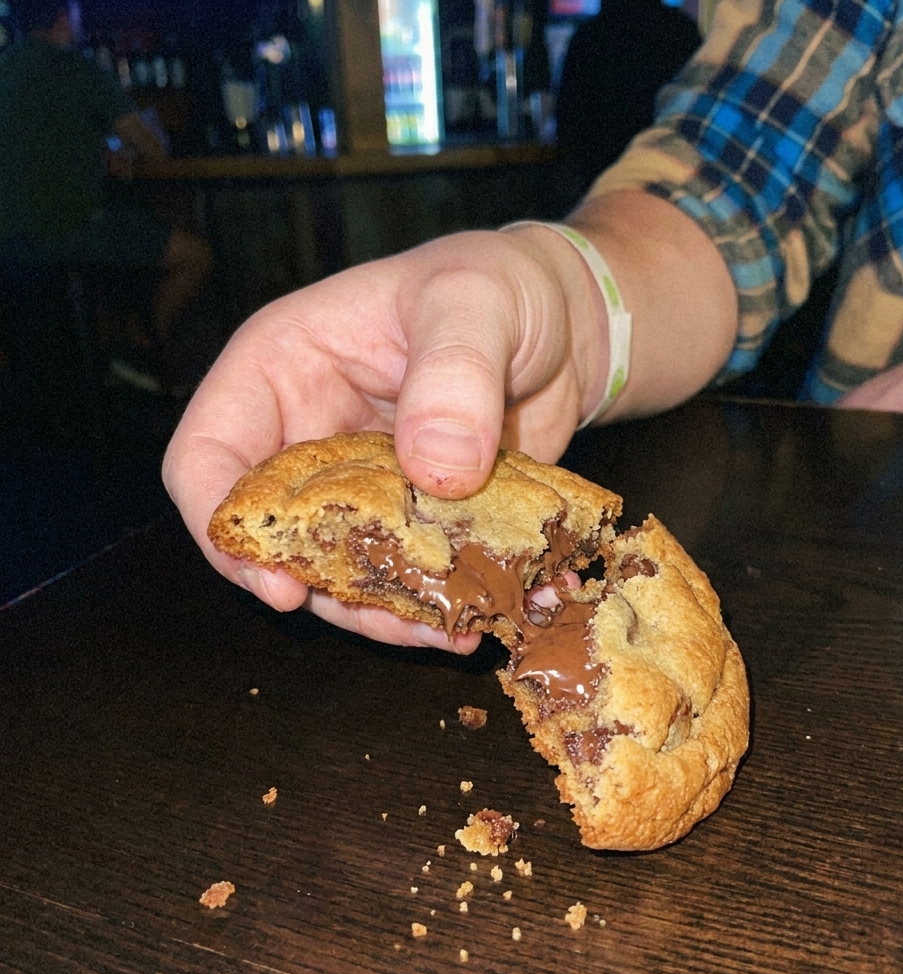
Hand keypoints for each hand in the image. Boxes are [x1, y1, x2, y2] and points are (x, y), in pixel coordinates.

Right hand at [162, 228, 604, 649]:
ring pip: (342, 568)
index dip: (224, 528)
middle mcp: (310, 434)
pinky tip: (480, 616)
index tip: (277, 584)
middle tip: (388, 623)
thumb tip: (436, 472)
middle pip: (275, 535)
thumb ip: (453, 374)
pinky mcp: (417, 515)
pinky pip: (408, 572)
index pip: (208, 456)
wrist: (564, 319)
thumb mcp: (475, 303)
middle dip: (321, 589)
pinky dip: (438, 600)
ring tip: (449, 631)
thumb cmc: (500, 283)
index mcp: (284, 369)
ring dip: (387, 610)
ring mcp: (363, 482)